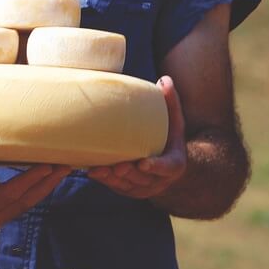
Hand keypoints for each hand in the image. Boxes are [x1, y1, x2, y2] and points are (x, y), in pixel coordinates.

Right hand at [0, 155, 70, 228]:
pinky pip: (25, 199)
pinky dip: (38, 186)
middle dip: (46, 184)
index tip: (46, 166)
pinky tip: (50, 174)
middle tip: (64, 166)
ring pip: (28, 202)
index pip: (10, 194)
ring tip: (63, 168)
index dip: (29, 180)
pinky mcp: (3, 210)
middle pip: (25, 201)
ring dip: (47, 185)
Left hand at [86, 75, 186, 198]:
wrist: (169, 166)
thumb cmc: (169, 140)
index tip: (144, 164)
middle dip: (129, 173)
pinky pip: (116, 187)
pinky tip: (92, 171)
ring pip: (127, 186)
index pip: (167, 167)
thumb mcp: (175, 124)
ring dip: (113, 179)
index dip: (156, 167)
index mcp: (174, 164)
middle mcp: (159, 180)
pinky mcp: (128, 190)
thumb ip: (171, 104)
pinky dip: (105, 180)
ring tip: (98, 169)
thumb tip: (165, 79)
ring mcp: (143, 188)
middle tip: (118, 165)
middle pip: (143, 179)